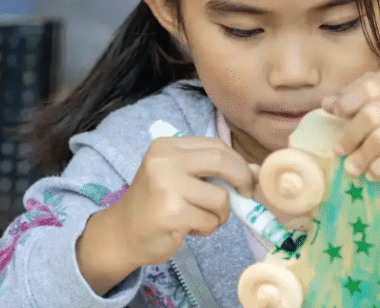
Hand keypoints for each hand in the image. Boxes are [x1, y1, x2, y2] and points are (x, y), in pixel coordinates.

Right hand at [108, 137, 257, 266]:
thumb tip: (257, 171)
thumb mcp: (183, 177)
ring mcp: (167, 186)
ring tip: (200, 217)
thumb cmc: (158, 203)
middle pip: (222, 161)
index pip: (217, 146)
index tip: (247, 178)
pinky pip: (210, 220)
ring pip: (221, 198)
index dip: (239, 163)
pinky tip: (188, 228)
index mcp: (168, 146)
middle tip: (246, 195)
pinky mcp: (171, 213)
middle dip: (243, 180)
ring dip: (220, 215)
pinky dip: (207, 228)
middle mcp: (165, 161)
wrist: (122, 233)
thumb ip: (215, 170)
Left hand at [320, 67, 379, 180]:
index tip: (331, 114)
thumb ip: (359, 96)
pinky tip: (372, 174)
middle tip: (338, 150)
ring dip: (361, 157)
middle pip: (370, 116)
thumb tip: (326, 103)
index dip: (346, 102)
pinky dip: (379, 169)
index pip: (367, 86)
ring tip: (351, 169)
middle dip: (349, 135)